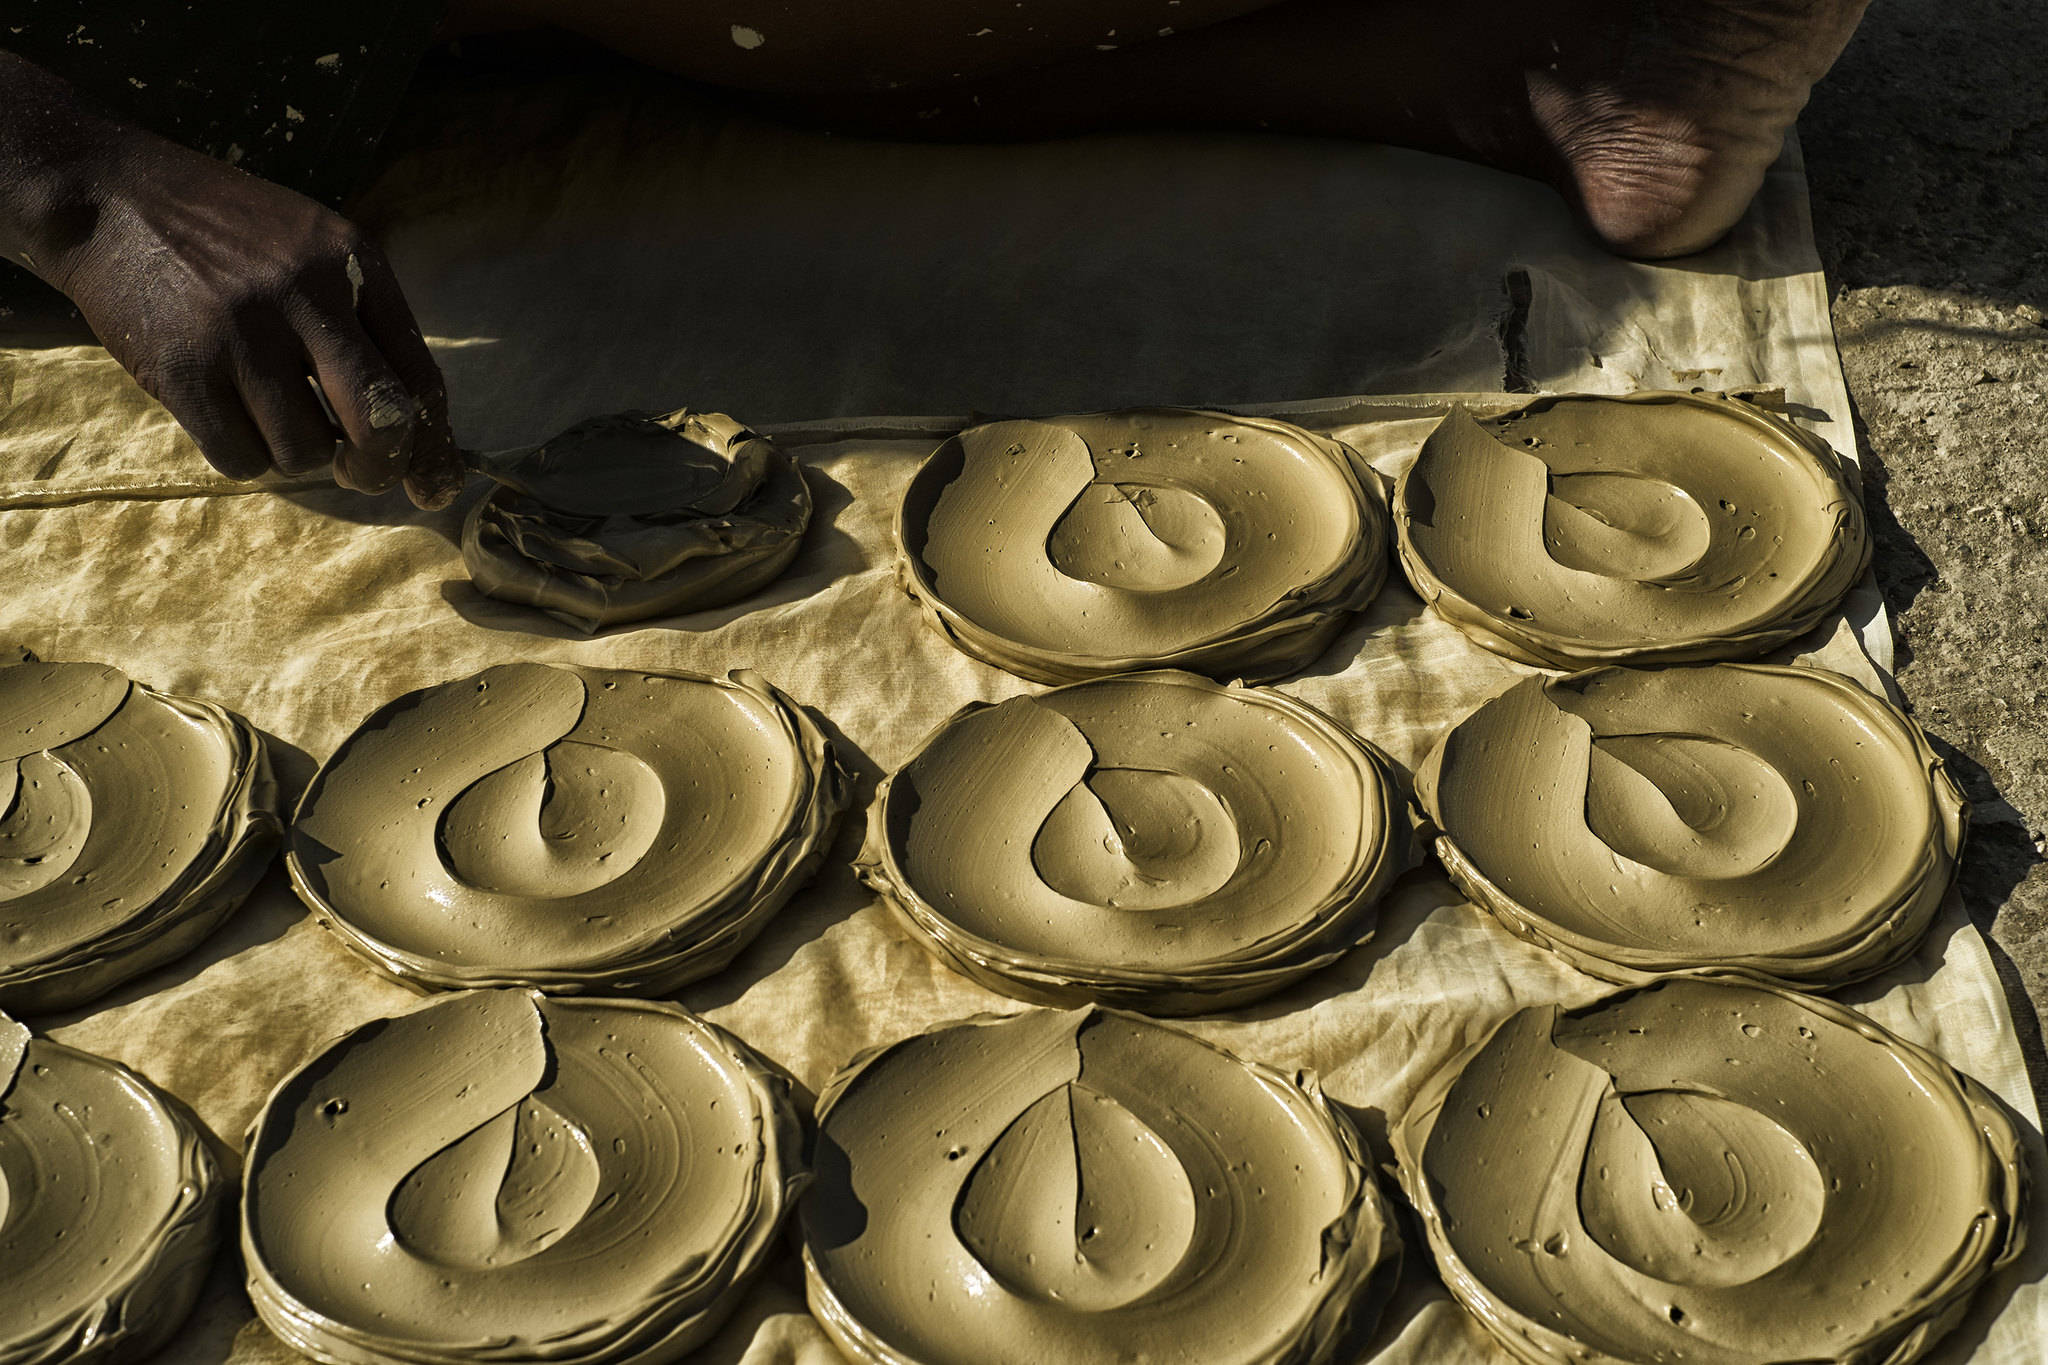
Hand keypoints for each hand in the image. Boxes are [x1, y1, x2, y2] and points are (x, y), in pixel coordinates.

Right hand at [42, 130, 461, 504]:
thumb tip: (409, 429)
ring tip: (266, 411)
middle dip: (378, 468)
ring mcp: (240, 332)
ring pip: (303, 451)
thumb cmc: (224, 234)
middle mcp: (303, 293)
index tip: (434, 488)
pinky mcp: (181, 368)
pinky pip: (240, 457)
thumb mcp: (310, 249)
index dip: (433, 446)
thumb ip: (361, 321)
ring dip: (292, 453)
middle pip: (379, 422)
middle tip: (360, 475)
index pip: (419, 376)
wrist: (107, 195)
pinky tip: (226, 415)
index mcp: (350, 262)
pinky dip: (242, 455)